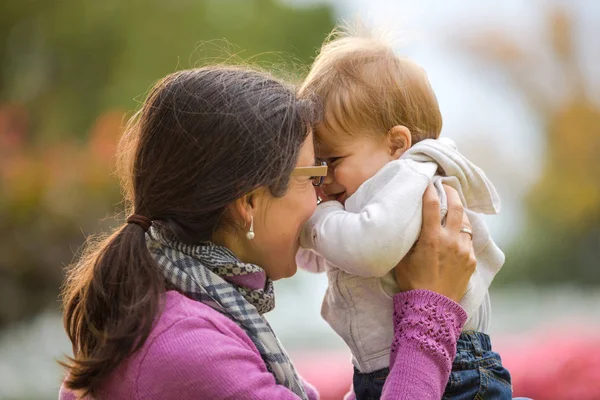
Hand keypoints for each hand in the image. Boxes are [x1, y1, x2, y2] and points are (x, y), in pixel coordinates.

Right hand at [394, 184, 475, 302]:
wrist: (432, 308)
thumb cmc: (412, 284)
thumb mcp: (402, 259)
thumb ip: (407, 239)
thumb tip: (406, 223)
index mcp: (432, 238)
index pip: (432, 204)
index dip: (429, 189)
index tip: (427, 181)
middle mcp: (451, 240)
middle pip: (456, 206)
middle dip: (451, 192)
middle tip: (446, 186)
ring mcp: (464, 250)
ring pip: (466, 222)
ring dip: (459, 212)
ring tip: (453, 208)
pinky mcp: (471, 260)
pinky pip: (468, 240)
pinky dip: (462, 232)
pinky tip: (456, 233)